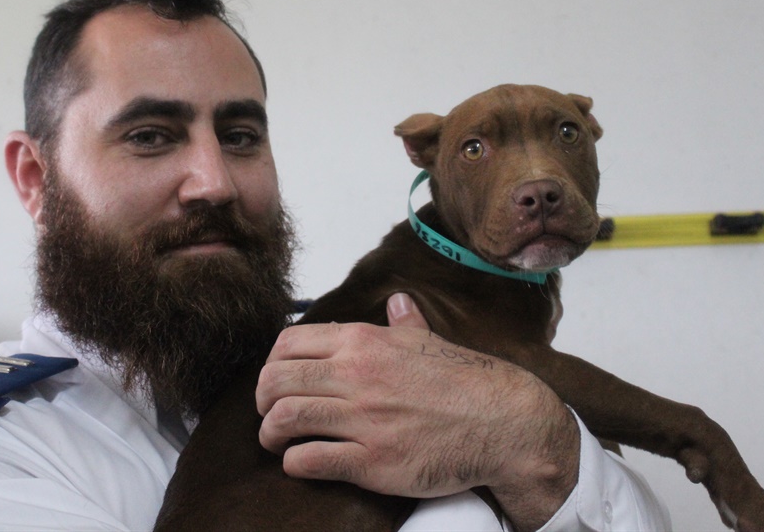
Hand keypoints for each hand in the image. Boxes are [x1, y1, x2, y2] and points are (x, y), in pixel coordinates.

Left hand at [256, 293, 579, 531]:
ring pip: (284, 419)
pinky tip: (300, 462)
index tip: (275, 379)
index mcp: (364, 342)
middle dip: (262, 399)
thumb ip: (403, 322)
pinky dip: (293, 462)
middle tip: (267, 411)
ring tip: (275, 439)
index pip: (288, 343)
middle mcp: (357, 375)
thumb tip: (398, 301)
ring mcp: (363, 419)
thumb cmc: (464, 381)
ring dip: (269, 432)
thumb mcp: (428, 341)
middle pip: (276, 381)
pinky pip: (309, 459)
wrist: (502, 422)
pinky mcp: (371, 461)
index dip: (271, 363)